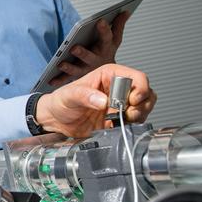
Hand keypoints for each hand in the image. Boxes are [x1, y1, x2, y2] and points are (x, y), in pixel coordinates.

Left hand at [36, 63, 155, 137]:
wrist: (56, 120)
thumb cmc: (60, 101)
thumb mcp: (69, 95)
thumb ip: (85, 96)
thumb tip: (103, 101)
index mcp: (109, 75)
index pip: (136, 77)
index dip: (140, 88)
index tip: (133, 101)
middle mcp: (118, 88)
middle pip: (145, 92)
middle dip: (142, 105)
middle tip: (129, 114)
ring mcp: (120, 104)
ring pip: (144, 106)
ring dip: (140, 115)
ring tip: (124, 120)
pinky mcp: (119, 119)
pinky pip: (135, 121)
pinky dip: (132, 125)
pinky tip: (119, 126)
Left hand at [49, 11, 129, 86]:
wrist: (107, 78)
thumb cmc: (106, 53)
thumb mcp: (114, 40)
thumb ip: (118, 25)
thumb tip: (124, 11)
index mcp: (106, 48)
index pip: (107, 38)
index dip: (104, 30)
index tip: (100, 21)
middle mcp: (97, 60)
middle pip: (90, 56)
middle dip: (83, 53)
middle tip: (74, 48)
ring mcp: (87, 69)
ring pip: (78, 69)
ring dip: (70, 67)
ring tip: (61, 64)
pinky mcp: (78, 77)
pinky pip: (67, 79)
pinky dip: (59, 80)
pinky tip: (51, 80)